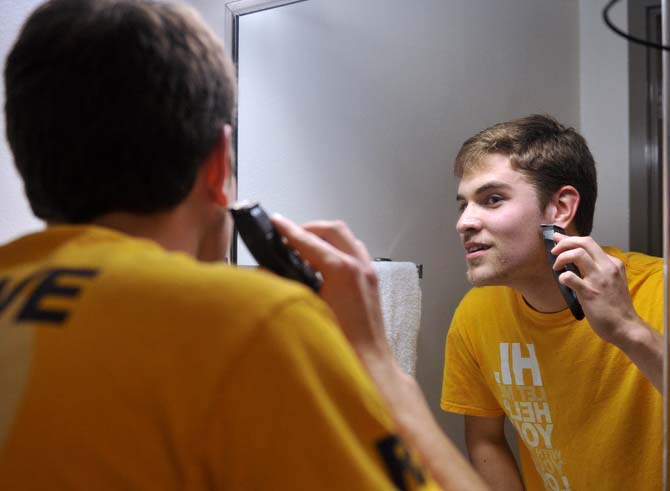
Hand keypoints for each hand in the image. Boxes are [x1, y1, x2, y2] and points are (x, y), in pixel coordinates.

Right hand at [271, 215, 389, 358]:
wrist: (370, 365)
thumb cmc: (340, 347)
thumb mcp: (306, 313)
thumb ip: (285, 289)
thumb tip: (266, 275)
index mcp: (342, 270)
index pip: (309, 241)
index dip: (289, 230)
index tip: (276, 221)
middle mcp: (358, 267)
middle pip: (333, 230)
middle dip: (309, 228)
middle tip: (289, 235)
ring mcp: (368, 273)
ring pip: (346, 239)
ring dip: (325, 237)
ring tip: (305, 247)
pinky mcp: (371, 283)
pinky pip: (355, 252)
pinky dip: (338, 249)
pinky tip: (324, 264)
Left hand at [550, 233, 640, 343]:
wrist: (626, 327)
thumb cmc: (615, 307)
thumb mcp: (611, 281)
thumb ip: (598, 270)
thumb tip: (576, 260)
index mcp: (612, 264)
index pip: (590, 243)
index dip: (571, 239)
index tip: (558, 239)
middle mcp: (607, 267)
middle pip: (584, 242)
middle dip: (565, 242)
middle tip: (554, 251)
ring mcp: (599, 279)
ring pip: (577, 254)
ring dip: (561, 257)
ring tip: (556, 266)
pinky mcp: (590, 292)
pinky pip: (570, 277)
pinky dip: (562, 277)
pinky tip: (562, 281)